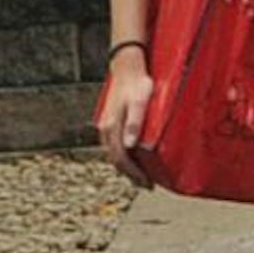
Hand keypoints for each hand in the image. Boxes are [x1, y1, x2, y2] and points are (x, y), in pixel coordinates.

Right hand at [97, 51, 154, 187]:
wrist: (127, 67)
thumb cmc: (138, 84)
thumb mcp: (139, 102)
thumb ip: (135, 122)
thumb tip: (131, 145)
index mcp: (112, 128)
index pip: (121, 158)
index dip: (133, 174)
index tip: (147, 184)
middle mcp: (106, 129)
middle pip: (116, 159)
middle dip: (130, 174)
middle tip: (147, 185)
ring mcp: (106, 126)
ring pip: (114, 153)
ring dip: (127, 167)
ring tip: (142, 176)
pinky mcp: (110, 122)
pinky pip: (115, 145)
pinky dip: (124, 156)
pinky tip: (134, 157)